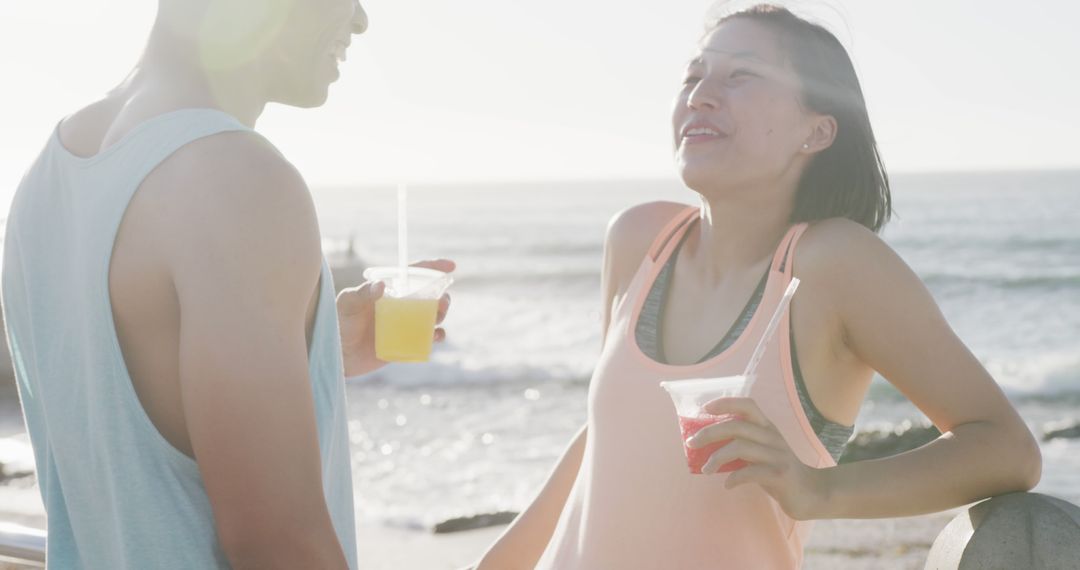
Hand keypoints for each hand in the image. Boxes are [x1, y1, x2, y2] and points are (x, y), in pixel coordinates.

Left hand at [336, 259, 454, 376]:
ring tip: (440, 315)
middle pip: (429, 296)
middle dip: (442, 295)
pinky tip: (436, 335)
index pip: (414, 275)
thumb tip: (383, 285)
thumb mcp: (347, 304)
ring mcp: (404, 324)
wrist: (336, 355)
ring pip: (432, 316)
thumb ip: (363, 293)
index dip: (433, 268)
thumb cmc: (338, 323)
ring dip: (441, 314)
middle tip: (443, 301)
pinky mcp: (406, 343)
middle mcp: (400, 306)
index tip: (450, 267)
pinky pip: (427, 338)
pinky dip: (436, 336)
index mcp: (389, 291)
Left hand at [687, 396, 829, 520]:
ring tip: (706, 470)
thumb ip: (741, 444)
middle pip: (736, 426)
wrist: (811, 493)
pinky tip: (727, 485)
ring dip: (716, 458)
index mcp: (767, 428)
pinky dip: (734, 478)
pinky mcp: (780, 475)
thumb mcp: (762, 451)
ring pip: (740, 448)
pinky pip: (750, 472)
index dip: (726, 403)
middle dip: (709, 433)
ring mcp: (777, 455)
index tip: (705, 408)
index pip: (748, 405)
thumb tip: (706, 443)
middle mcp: (772, 437)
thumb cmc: (778, 471)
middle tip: (691, 444)